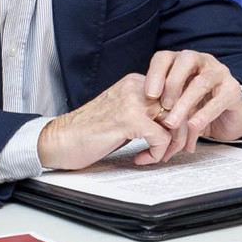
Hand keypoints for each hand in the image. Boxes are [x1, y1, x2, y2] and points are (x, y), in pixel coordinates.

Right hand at [35, 73, 171, 171]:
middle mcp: (137, 87)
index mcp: (137, 83)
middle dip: (183, 133)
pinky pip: (161, 137)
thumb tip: (177, 126)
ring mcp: (133, 101)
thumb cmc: (89, 132)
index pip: (177, 95)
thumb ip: (147, 113)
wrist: (58, 140)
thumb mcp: (123, 115)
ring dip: (172, 146)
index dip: (183, 119)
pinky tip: (142, 159)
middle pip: (181, 106)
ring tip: (159, 157)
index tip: (178, 138)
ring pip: (176, 122)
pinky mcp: (128, 119)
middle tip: (177, 151)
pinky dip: (157, 153)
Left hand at [144, 49, 241, 156]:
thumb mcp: (175, 104)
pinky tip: (192, 127)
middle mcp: (202, 62)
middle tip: (163, 106)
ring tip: (172, 122)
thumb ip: (161, 106)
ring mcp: (220, 74)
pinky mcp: (233, 90)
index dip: (155, 73)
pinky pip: (218, 100)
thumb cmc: (195, 108)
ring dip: (185, 102)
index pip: (165, 57)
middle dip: (172, 83)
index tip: (149, 95)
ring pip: (202, 81)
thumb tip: (138, 120)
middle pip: (186, 60)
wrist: (226, 118)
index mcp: (183, 62)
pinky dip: (203, 114)